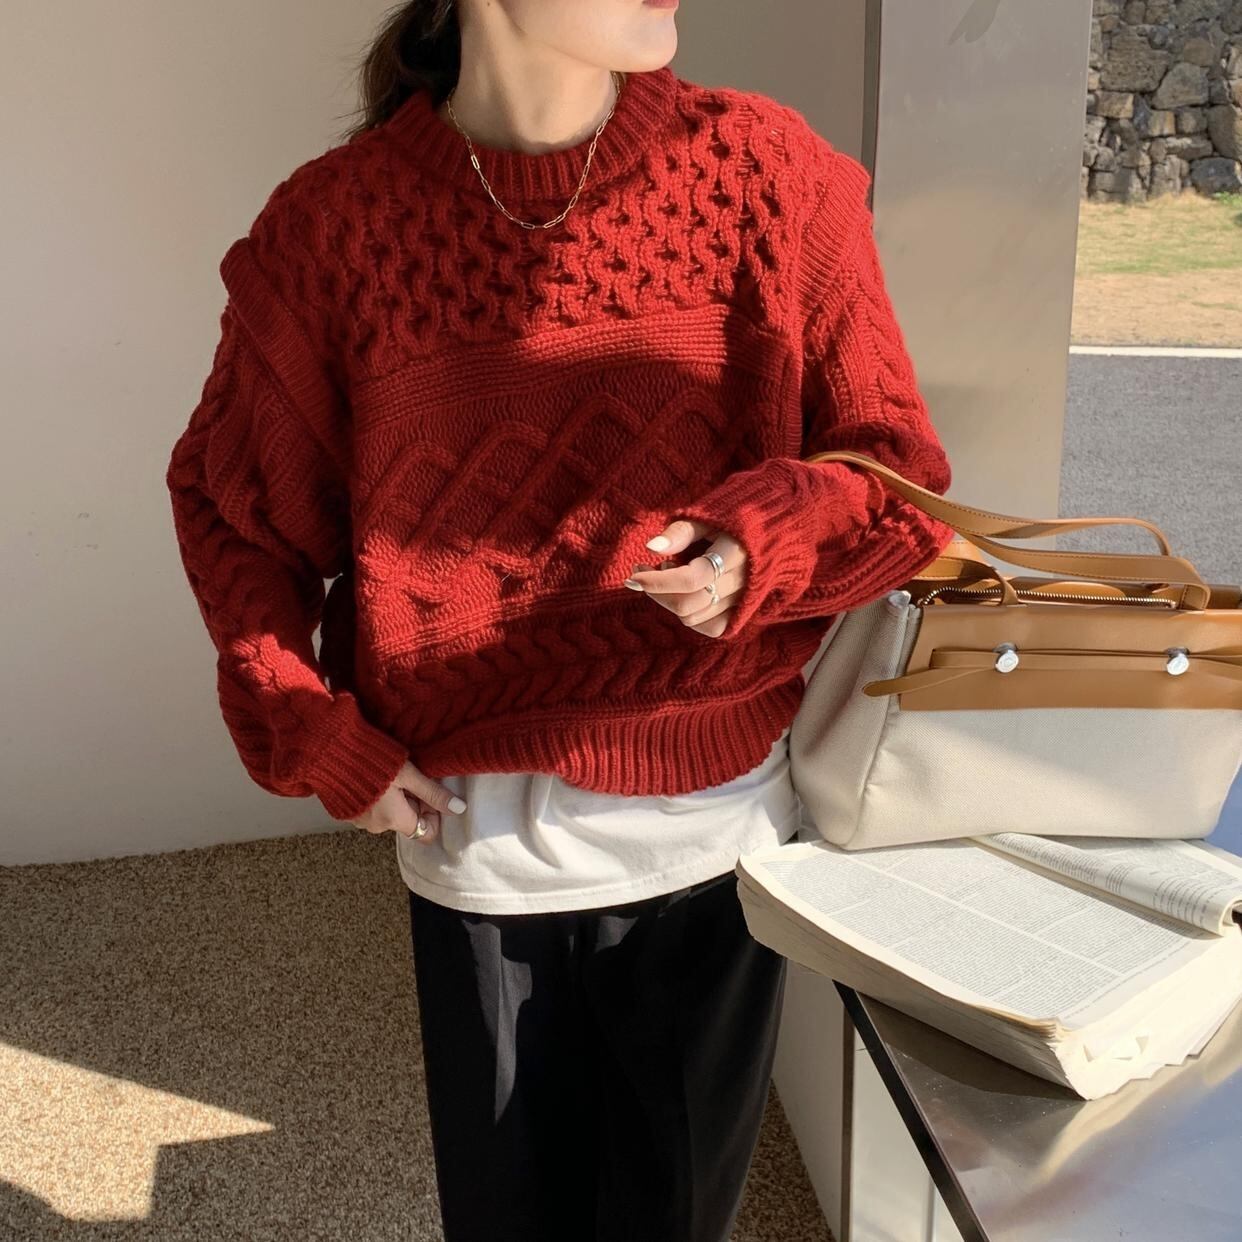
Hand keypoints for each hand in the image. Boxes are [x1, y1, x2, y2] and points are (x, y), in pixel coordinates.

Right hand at [350, 758, 467, 844]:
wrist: (327, 753)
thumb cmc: (371, 760)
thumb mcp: (408, 774)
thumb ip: (433, 793)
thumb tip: (459, 809)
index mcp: (394, 820)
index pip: (426, 833)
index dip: (432, 814)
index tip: (428, 791)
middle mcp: (377, 827)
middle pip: (407, 822)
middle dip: (414, 802)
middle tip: (410, 776)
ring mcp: (359, 822)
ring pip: (390, 815)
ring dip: (395, 799)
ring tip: (390, 774)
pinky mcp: (347, 813)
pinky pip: (372, 811)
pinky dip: (378, 798)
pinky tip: (374, 778)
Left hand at [624, 518, 746, 638]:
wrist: (773, 527)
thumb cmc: (734, 516)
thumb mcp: (708, 515)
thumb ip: (681, 531)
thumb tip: (651, 547)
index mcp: (737, 552)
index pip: (691, 579)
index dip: (658, 581)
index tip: (634, 574)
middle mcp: (744, 581)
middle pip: (689, 604)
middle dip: (658, 592)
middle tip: (645, 570)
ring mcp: (745, 600)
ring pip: (695, 617)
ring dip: (671, 600)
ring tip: (670, 573)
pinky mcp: (744, 611)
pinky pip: (712, 628)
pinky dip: (690, 616)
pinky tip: (682, 594)